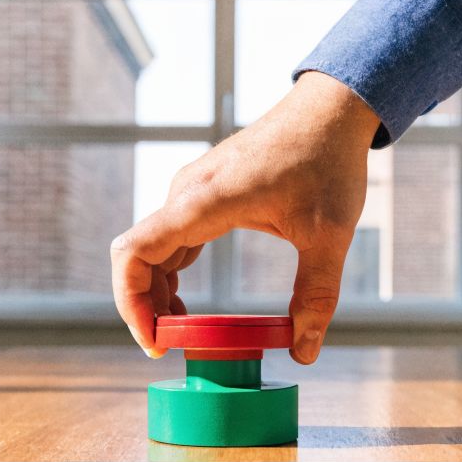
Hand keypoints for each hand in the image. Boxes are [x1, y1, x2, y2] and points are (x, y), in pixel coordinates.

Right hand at [111, 71, 381, 363]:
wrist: (330, 110)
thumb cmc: (328, 161)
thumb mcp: (330, 235)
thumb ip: (316, 294)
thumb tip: (304, 351)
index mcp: (207, 200)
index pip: (136, 251)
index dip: (131, 302)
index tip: (154, 341)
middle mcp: (188, 193)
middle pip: (136, 257)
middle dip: (142, 307)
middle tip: (168, 348)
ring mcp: (192, 191)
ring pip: (149, 249)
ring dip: (154, 294)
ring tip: (180, 333)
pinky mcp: (202, 193)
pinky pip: (168, 239)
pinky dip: (168, 275)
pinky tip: (185, 305)